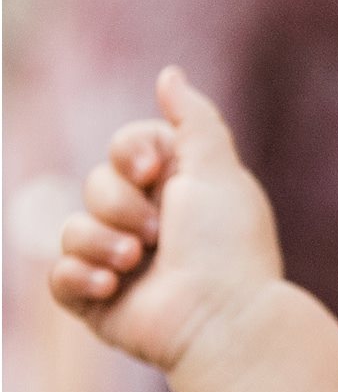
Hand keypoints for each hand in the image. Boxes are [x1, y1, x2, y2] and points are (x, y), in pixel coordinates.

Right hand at [49, 67, 281, 371]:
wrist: (222, 317)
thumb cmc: (227, 243)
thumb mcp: (218, 168)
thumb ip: (193, 120)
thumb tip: (169, 74)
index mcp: (176, 186)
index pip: (125, 146)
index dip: (130, 152)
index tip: (151, 170)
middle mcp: (146, 219)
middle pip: (95, 184)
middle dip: (122, 205)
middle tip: (158, 232)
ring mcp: (119, 260)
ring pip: (72, 228)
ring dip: (103, 243)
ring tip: (138, 263)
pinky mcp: (96, 298)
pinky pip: (57, 274)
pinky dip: (81, 277)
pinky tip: (114, 288)